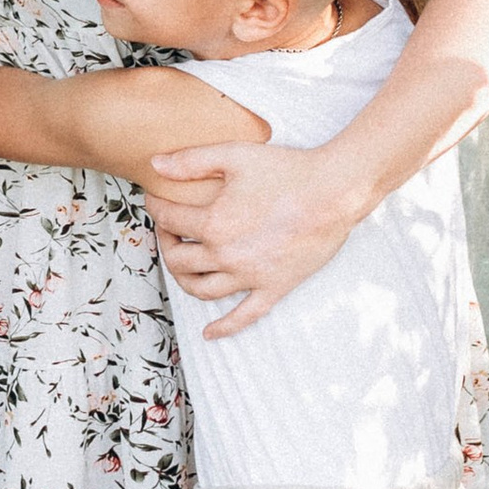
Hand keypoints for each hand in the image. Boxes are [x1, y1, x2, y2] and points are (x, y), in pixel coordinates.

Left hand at [146, 135, 365, 337]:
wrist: (333, 193)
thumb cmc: (287, 170)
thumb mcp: (235, 155)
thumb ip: (191, 161)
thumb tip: (155, 165)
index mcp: (213, 223)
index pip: (168, 219)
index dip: (156, 208)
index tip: (155, 200)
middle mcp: (226, 255)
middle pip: (178, 259)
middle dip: (165, 242)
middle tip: (167, 229)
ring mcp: (249, 277)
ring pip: (201, 289)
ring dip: (183, 278)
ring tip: (182, 263)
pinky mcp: (272, 288)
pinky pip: (243, 316)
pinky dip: (223, 328)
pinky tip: (210, 333)